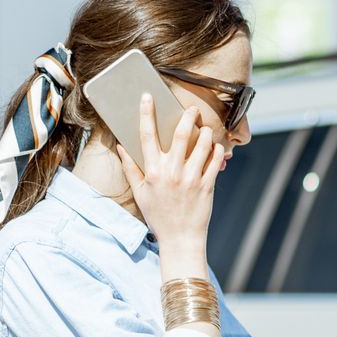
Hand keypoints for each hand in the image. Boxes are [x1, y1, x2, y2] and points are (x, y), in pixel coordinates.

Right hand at [113, 93, 224, 266]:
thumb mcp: (139, 193)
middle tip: (192, 110)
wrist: (180, 239)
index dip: (146, 114)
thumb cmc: (158, 216)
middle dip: (187, 116)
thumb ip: (130, 168)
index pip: (147, 136)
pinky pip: (215, 160)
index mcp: (152, 172)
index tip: (147, 97)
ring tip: (204, 130)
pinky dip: (216, 149)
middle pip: (179, 134)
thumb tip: (120, 147)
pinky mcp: (207, 185)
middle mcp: (171, 172)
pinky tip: (214, 147)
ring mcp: (191, 179)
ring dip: (205, 132)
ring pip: (202, 144)